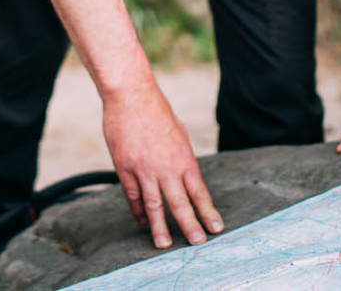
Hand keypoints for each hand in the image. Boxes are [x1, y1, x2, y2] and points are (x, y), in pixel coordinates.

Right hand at [102, 89, 223, 249]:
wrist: (131, 96)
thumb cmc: (157, 112)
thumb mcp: (179, 135)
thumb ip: (182, 159)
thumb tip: (186, 179)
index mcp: (184, 158)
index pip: (199, 192)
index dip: (208, 212)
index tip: (216, 228)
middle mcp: (166, 167)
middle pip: (180, 203)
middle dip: (190, 225)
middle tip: (196, 243)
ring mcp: (144, 169)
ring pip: (154, 204)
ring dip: (159, 226)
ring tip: (162, 244)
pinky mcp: (125, 167)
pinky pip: (132, 195)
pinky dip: (137, 210)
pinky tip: (142, 220)